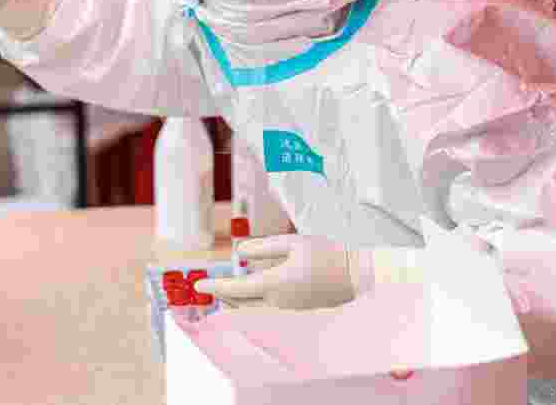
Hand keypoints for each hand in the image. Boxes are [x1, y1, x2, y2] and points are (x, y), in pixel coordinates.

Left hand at [195, 235, 358, 309]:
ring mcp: (288, 310)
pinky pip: (265, 311)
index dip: (215, 286)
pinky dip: (251, 303)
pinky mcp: (296, 312)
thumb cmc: (326, 254)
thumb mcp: (292, 243)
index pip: (236, 289)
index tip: (199, 285)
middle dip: (222, 296)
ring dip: (235, 301)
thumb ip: (263, 248)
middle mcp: (278, 303)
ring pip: (252, 311)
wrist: (356, 276)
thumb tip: (239, 253)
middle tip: (206, 287)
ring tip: (222, 290)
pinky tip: (249, 293)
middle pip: (240, 305)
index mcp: (275, 284)